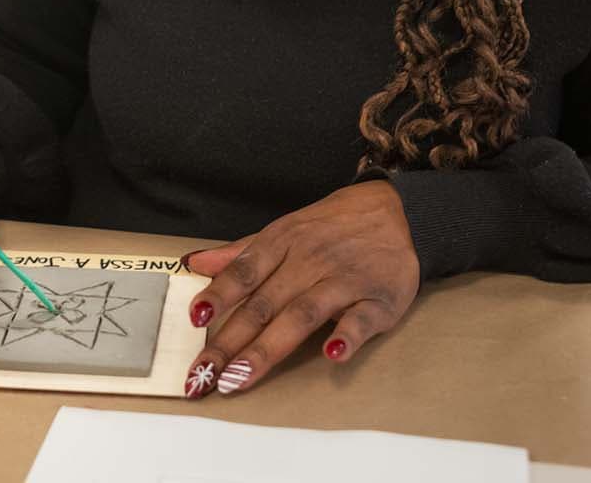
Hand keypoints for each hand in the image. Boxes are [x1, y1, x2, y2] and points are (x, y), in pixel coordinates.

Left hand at [181, 182, 419, 398]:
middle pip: (263, 304)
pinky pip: (361, 319)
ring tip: (240, 377)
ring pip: (301, 315)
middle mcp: (308, 261)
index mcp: (282, 243)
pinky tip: (330, 355)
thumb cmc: (331, 227)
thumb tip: (194, 263)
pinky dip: (347, 336)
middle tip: (203, 375)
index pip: (243, 273)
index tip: (195, 321)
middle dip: (229, 342)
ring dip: (269, 348)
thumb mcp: (283, 231)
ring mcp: (344, 280)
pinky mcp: (379, 298)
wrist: (396, 212)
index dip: (218, 296)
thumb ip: (240, 253)